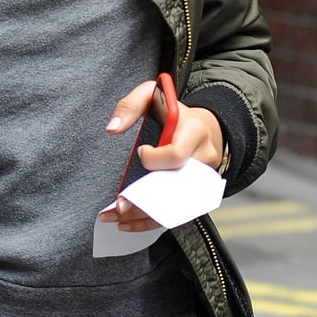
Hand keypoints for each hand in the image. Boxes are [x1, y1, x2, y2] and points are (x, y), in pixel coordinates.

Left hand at [100, 79, 224, 230]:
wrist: (204, 125)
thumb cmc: (173, 110)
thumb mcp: (153, 94)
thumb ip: (130, 105)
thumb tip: (112, 128)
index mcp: (194, 130)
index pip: (176, 154)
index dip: (154, 159)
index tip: (141, 152)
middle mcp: (204, 157)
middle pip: (175, 188)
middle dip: (145, 200)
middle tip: (118, 205)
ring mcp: (203, 179)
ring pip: (175, 206)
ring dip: (145, 216)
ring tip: (117, 217)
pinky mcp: (197, 193)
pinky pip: (176, 213)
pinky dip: (152, 221)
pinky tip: (130, 223)